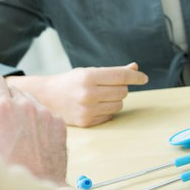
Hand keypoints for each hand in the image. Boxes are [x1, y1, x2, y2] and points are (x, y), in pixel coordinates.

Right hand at [0, 76, 67, 184]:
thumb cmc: (5, 174)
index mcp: (3, 109)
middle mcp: (25, 106)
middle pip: (10, 90)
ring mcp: (45, 113)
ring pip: (27, 100)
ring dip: (17, 110)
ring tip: (11, 131)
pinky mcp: (58, 123)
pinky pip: (43, 113)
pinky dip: (33, 120)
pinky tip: (28, 139)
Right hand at [6, 62, 147, 126]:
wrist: (46, 97)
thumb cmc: (69, 82)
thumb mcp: (87, 72)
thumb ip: (112, 72)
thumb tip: (134, 68)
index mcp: (87, 77)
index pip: (120, 76)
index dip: (135, 76)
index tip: (143, 78)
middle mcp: (88, 93)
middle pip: (122, 91)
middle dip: (120, 88)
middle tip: (108, 87)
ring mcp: (87, 109)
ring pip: (119, 105)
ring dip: (114, 100)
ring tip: (100, 96)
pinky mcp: (87, 122)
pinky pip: (110, 116)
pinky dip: (106, 111)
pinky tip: (94, 106)